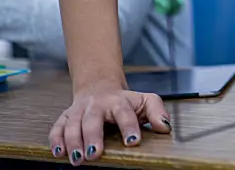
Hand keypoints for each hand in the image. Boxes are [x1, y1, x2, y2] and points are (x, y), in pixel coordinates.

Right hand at [49, 81, 170, 164]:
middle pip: (93, 119)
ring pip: (73, 124)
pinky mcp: (65, 117)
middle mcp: (97, 105)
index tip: (133, 141)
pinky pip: (57, 128)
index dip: (129, 126)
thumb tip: (164, 127)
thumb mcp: (145, 101)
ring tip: (77, 159)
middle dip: (93, 137)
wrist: (99, 87)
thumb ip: (157, 112)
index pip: (125, 113)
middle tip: (95, 154)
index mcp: (119, 101)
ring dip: (73, 142)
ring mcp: (79, 111)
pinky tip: (59, 153)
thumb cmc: (125, 101)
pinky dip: (56, 140)